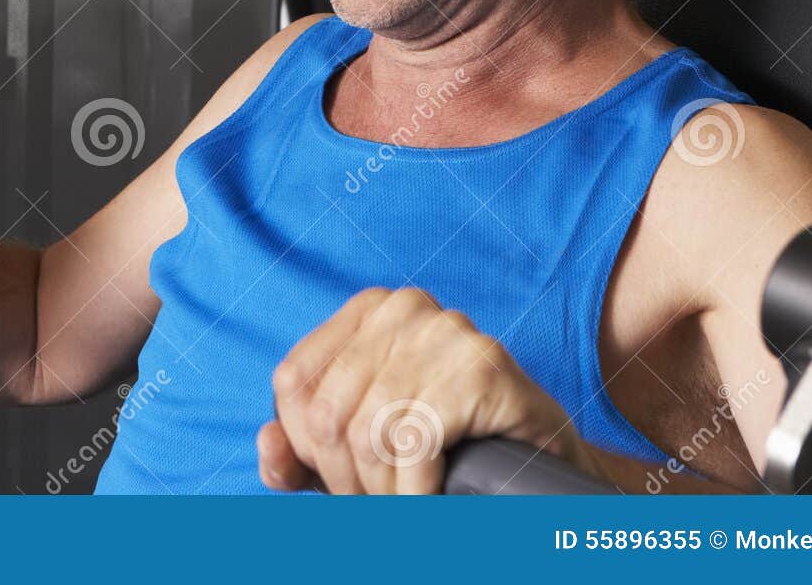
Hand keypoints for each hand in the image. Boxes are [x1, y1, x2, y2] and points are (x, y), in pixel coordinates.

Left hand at [259, 286, 595, 493]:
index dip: (307, 447)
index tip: (342, 482)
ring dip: (382, 490)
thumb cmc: (448, 447)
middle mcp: (402, 307)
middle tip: (375, 505)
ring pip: (369, 431)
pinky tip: (428, 497)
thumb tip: (269, 446)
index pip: (293, 382)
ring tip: (401, 504)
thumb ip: (303, 451)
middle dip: (346, 478)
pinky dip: (414, 489)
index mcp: (367, 310)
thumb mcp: (362, 447)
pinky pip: (416, 442)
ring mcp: (444, 330)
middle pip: (327, 411)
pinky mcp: (480, 365)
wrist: (542, 459)